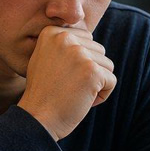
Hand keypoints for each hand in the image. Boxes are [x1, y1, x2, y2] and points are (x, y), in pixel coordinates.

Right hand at [18, 26, 115, 140]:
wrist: (37, 118)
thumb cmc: (43, 93)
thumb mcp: (45, 58)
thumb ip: (63, 45)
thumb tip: (87, 38)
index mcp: (52, 32)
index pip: (87, 40)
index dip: (80, 63)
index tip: (60, 76)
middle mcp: (65, 38)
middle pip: (99, 51)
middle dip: (90, 72)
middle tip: (68, 87)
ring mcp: (79, 54)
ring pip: (107, 65)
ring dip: (97, 83)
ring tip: (74, 93)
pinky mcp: (92, 71)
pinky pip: (111, 81)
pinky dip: (102, 95)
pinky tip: (83, 100)